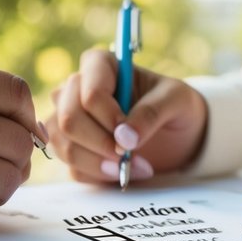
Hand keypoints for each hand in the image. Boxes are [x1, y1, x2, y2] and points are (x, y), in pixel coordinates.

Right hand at [47, 47, 207, 183]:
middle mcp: (75, 89)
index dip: (108, 117)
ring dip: (98, 163)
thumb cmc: (174, 106)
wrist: (176, 134)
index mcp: (99, 65)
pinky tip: (123, 173)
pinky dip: (99, 175)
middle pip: (69, 119)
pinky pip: (72, 167)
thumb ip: (151, 112)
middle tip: (128, 155)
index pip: (90, 93)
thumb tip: (123, 138)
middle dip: (101, 144)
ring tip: (130, 168)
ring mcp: (68, 119)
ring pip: (64, 145)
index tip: (131, 134)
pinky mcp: (72, 148)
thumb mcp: (176, 100)